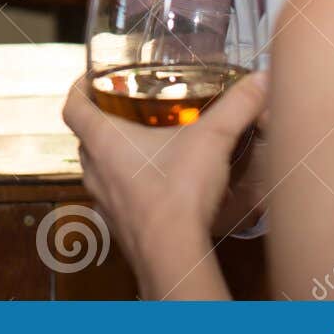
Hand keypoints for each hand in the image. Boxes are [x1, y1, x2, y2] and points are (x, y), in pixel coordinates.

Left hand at [62, 70, 267, 297]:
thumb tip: (260, 79)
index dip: (79, 87)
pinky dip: (131, 186)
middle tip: (130, 108)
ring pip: (99, 168)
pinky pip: (117, 198)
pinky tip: (159, 185)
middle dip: (105, 120)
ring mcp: (104, 201)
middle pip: (86, 136)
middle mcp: (94, 170)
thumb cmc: (178, 193)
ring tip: (147, 144)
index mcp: (103, 140)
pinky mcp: (119, 225)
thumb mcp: (213, 138)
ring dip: (116, 155)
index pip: (73, 105)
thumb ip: (237, 105)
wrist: (173, 255)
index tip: (93, 78)